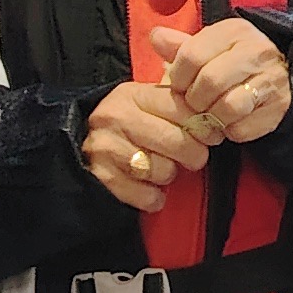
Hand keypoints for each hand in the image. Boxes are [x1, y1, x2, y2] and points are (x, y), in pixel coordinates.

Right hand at [82, 81, 210, 206]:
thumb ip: (175, 106)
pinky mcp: (103, 179)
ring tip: (159, 168)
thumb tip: (216, 119)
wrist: (76, 145)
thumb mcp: (143, 104)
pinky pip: (149, 197)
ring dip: (168, 175)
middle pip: (177, 142)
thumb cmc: (123, 125)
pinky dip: (154, 197)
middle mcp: (117, 118)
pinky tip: (148, 187)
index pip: (183, 109)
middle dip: (193, 155)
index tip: (211, 136)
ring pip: (164, 171)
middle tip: (191, 157)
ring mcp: (107, 150)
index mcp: (132, 95)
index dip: (205, 126)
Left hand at [153, 19, 292, 144]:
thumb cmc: (232, 62)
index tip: (179, 85)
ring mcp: (272, 79)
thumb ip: (180, 46)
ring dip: (213, 117)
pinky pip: (243, 128)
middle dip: (195, 100)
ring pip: (229, 107)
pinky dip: (231, 131)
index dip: (178, 76)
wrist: (280, 76)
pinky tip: (230, 122)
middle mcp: (256, 51)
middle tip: (195, 104)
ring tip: (212, 114)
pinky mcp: (279, 107)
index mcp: (234, 31)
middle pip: (210, 82)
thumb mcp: (208, 48)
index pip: (192, 54)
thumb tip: (156, 36)